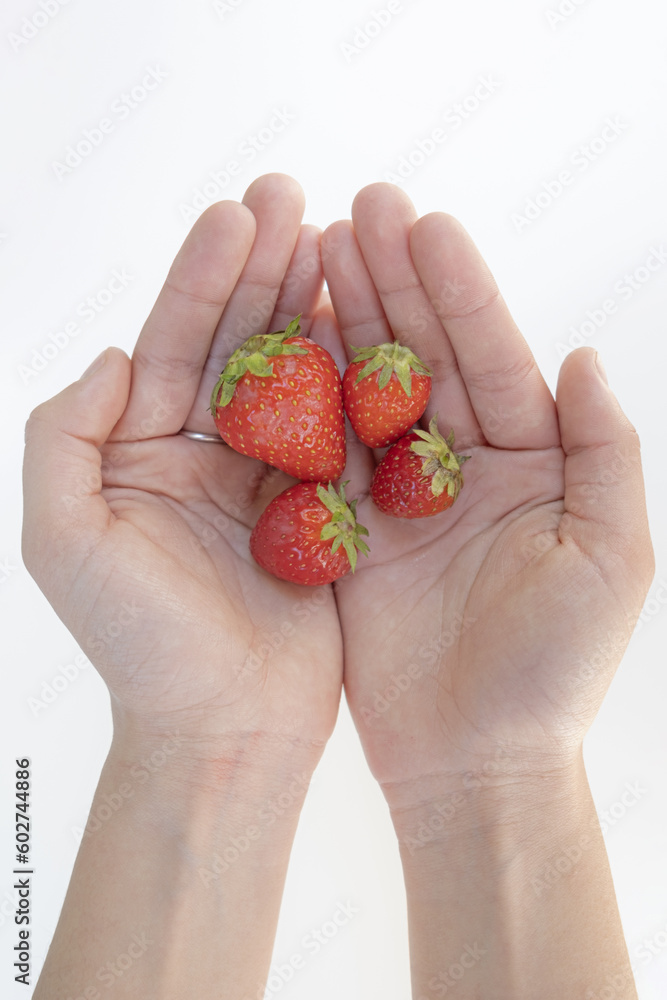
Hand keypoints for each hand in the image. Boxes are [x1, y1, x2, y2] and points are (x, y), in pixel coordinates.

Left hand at [22, 174, 341, 765]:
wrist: (223, 730)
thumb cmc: (140, 647)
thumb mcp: (63, 541)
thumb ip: (63, 439)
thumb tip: (112, 356)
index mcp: (137, 450)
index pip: (170, 343)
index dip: (202, 277)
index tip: (240, 214)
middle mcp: (200, 452)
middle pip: (235, 342)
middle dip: (262, 268)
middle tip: (296, 196)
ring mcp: (265, 476)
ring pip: (293, 374)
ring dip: (313, 305)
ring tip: (340, 238)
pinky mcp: (321, 507)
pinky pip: (340, 429)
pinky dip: (356, 375)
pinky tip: (374, 321)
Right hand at [320, 183, 653, 806]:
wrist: (477, 761)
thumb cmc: (555, 671)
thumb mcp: (613, 557)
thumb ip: (604, 452)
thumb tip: (583, 357)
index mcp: (533, 462)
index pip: (493, 359)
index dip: (460, 292)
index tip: (425, 224)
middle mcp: (464, 466)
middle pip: (426, 358)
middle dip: (394, 284)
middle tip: (358, 209)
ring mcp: (400, 496)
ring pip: (368, 391)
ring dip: (346, 321)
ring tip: (315, 249)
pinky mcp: (348, 532)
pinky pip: (325, 453)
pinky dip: (306, 396)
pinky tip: (287, 335)